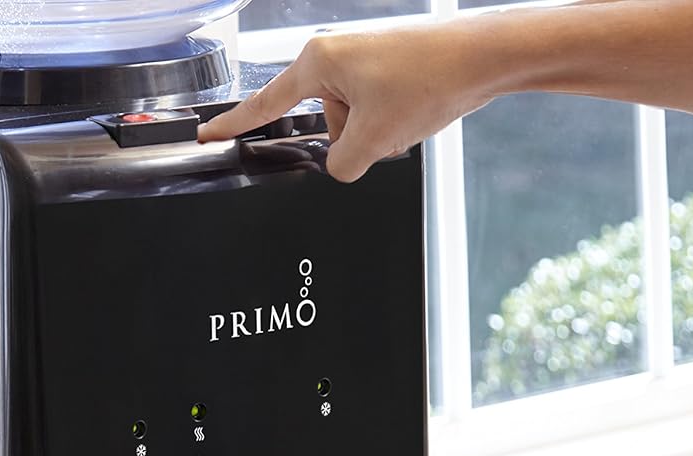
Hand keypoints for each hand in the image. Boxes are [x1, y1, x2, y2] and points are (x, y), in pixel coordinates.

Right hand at [197, 24, 491, 180]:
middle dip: (352, 138)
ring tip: (409, 114)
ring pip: (351, 121)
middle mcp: (334, 52)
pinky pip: (373, 109)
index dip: (233, 126)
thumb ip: (340, 165)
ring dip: (377, 132)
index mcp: (317, 61)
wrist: (485, 56)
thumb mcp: (372, 140)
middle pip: (321, 122)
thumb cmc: (429, 81)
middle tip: (388, 126)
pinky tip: (417, 110)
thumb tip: (341, 166)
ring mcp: (361, 57)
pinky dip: (392, 120)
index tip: (207, 135)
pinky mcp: (386, 65)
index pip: (264, 104)